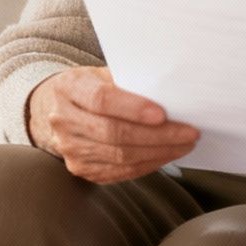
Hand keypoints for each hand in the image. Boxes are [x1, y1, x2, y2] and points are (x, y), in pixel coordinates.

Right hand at [27, 66, 198, 183]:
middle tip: (188, 132)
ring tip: (184, 144)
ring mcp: (70, 149)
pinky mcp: (81, 169)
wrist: (56, 109)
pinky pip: (120, 172)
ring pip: (120, 156)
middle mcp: (64, 120)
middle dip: (157, 135)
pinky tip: (166, 155)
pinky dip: (147, 164)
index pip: (102, 100)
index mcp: (69, 88)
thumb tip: (169, 92)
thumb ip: (128, 81)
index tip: (162, 113)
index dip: (133, 108)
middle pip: (114, 133)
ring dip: (158, 152)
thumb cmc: (89, 87)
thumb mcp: (102, 73)